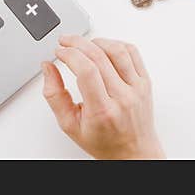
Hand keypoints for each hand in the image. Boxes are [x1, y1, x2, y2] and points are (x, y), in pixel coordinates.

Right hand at [42, 35, 163, 159]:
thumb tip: (48, 68)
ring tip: (84, 44)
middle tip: (65, 41)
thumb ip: (54, 96)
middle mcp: (123, 98)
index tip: (59, 51)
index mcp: (103, 111)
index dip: (69, 54)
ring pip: (118, 50)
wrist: (133, 152)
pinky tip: (104, 47)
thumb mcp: (70, 125)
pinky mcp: (146, 82)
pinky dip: (116, 44)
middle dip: (77, 43)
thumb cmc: (103, 142)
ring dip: (96, 41)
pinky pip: (133, 53)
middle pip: (99, 57)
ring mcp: (137, 88)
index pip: (86, 71)